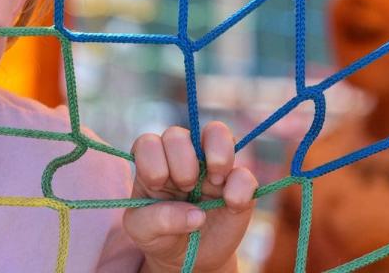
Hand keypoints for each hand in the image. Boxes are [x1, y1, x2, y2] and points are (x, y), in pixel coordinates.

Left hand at [123, 121, 256, 272]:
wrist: (190, 257)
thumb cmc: (160, 235)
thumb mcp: (144, 232)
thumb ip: (157, 220)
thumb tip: (195, 214)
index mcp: (152, 164)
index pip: (148, 143)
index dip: (153, 160)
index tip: (158, 184)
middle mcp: (181, 157)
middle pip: (177, 135)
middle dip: (181, 160)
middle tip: (185, 186)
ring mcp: (211, 168)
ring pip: (216, 132)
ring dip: (216, 152)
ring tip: (214, 180)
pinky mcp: (238, 185)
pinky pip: (245, 173)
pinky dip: (241, 187)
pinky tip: (232, 204)